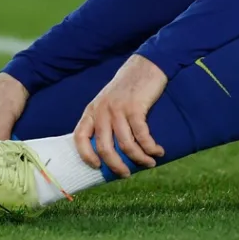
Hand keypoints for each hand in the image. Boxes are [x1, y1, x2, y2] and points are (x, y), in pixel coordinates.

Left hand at [74, 55, 166, 177]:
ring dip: (139, 158)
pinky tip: (158, 151)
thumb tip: (110, 152)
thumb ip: (105, 121)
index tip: (97, 167)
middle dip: (116, 165)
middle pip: (104, 148)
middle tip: (126, 175)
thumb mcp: (109, 101)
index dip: (86, 155)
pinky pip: (142, 136)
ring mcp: (118, 109)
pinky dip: (150, 148)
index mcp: (92, 110)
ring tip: (150, 163)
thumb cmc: (129, 87)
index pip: (80, 137)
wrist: (147, 64)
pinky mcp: (136, 108)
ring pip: (125, 145)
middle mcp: (102, 110)